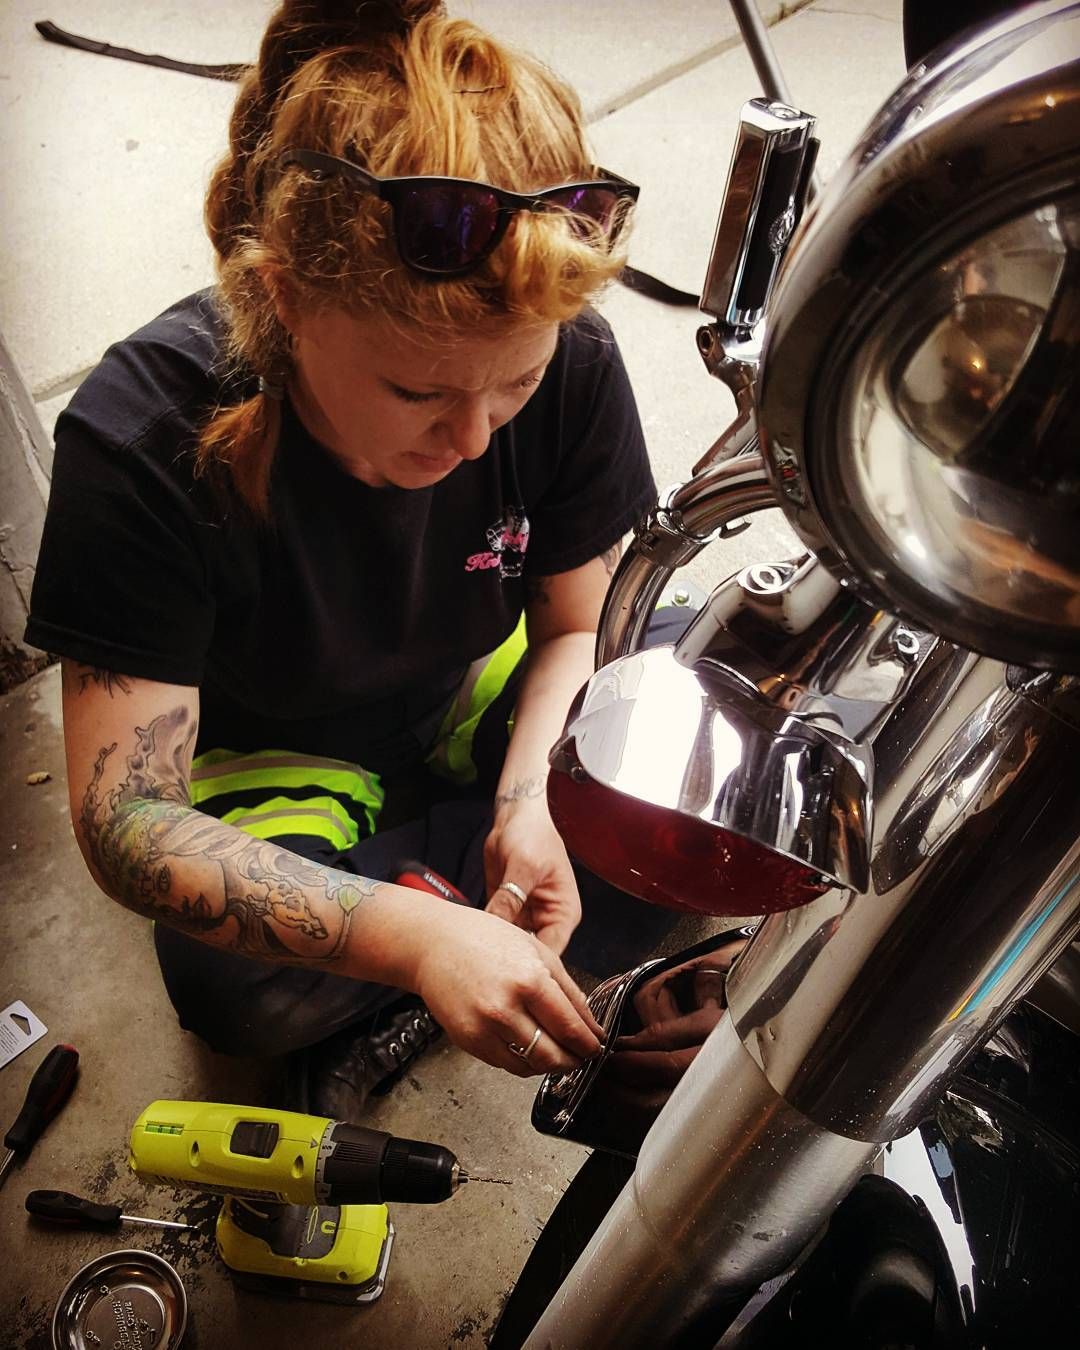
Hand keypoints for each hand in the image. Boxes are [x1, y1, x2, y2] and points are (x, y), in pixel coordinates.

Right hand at [411, 902, 603, 1076]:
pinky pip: (505, 1064)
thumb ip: (566, 988)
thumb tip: (587, 1020)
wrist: (434, 944)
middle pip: (553, 1055)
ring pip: (530, 1066)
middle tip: (583, 1056)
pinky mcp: (468, 1041)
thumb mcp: (536, 950)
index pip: (570, 1027)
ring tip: (559, 1055)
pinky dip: (523, 1062)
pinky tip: (529, 1049)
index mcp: (529, 980)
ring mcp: (484, 1028)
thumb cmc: (483, 939)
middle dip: (574, 1060)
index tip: (597, 1045)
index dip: (589, 1042)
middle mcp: (506, 1008)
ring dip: (549, 1065)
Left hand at [483, 796, 581, 953]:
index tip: (511, 974)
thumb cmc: (533, 834)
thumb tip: (495, 928)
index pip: (552, 952)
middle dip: (510, 959)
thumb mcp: (523, 866)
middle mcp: (546, 918)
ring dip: (495, 946)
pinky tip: (473, 935)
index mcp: (563, 912)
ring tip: (478, 952)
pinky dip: (485, 933)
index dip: (533, 967)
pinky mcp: (506, 908)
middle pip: (530, 953)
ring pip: (510, 944)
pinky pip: (496, 928)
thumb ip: (510, 898)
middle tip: (488, 965)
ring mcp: (525, 915)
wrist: (516, 816)